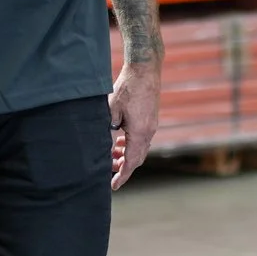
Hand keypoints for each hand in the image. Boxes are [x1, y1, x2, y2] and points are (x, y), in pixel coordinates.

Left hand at [109, 60, 159, 189]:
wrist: (145, 70)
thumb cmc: (127, 87)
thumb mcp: (112, 108)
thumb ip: (108, 127)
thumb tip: (105, 141)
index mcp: (140, 133)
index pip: (131, 162)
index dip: (122, 175)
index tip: (114, 185)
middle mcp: (149, 131)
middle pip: (137, 158)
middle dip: (124, 167)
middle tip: (109, 171)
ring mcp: (151, 125)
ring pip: (140, 148)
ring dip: (127, 155)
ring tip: (113, 154)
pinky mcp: (151, 119)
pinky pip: (142, 138)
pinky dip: (131, 144)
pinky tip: (120, 139)